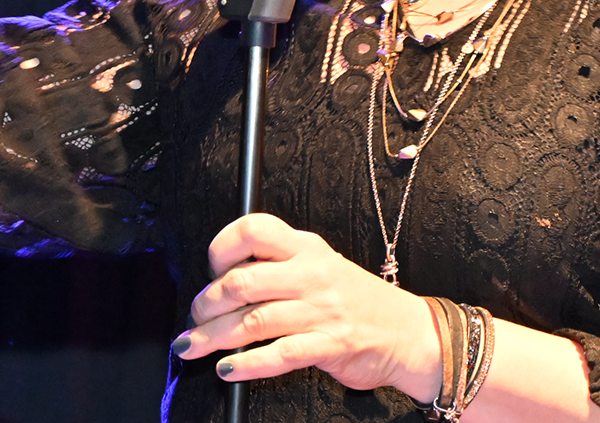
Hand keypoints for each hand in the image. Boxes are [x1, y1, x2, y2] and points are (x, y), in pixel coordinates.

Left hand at [176, 214, 442, 400]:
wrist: (407, 331)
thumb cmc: (354, 300)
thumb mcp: (320, 266)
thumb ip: (279, 267)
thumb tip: (222, 282)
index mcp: (305, 247)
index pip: (254, 228)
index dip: (221, 248)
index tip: (209, 270)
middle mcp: (311, 273)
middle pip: (242, 281)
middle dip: (206, 303)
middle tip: (194, 318)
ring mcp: (321, 310)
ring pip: (252, 321)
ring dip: (213, 337)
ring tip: (192, 347)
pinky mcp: (329, 345)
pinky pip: (279, 354)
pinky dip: (246, 365)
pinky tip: (227, 370)